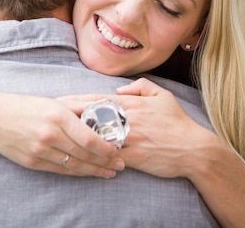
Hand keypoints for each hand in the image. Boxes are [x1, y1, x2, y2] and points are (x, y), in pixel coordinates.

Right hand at [0, 92, 123, 178]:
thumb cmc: (26, 106)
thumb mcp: (54, 101)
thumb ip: (80, 105)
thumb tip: (106, 105)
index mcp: (58, 115)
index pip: (89, 139)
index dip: (107, 149)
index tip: (119, 151)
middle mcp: (49, 134)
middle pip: (84, 155)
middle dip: (106, 162)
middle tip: (120, 166)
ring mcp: (39, 150)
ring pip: (74, 166)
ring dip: (94, 171)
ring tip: (109, 173)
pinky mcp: (31, 162)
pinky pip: (59, 170)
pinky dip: (76, 172)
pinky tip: (88, 172)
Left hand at [61, 78, 208, 178]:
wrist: (194, 149)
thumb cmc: (177, 123)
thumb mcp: (163, 95)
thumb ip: (140, 86)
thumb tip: (118, 89)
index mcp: (132, 103)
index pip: (97, 99)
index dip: (76, 100)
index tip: (59, 101)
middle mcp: (128, 118)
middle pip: (91, 115)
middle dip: (69, 116)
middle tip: (50, 116)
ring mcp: (129, 137)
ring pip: (96, 135)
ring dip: (77, 136)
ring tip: (58, 135)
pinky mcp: (132, 156)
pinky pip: (108, 155)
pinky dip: (94, 156)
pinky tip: (79, 157)